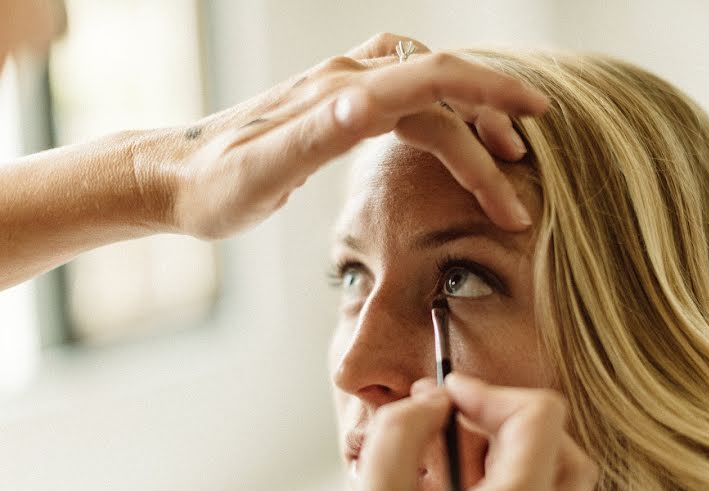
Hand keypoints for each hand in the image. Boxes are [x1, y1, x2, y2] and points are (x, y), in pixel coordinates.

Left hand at [148, 33, 546, 239]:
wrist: (173, 175)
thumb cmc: (215, 189)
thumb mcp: (258, 174)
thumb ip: (313, 138)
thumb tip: (368, 102)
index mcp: (340, 95)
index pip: (435, 84)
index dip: (491, 105)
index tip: (531, 142)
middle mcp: (345, 79)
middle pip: (440, 82)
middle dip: (493, 118)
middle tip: (528, 160)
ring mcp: (339, 84)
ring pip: (426, 80)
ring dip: (471, 108)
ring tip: (501, 145)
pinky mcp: (333, 100)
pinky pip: (403, 86)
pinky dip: (439, 102)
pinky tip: (442, 122)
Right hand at [317, 374, 597, 490]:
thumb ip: (403, 434)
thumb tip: (435, 399)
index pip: (540, 420)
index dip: (490, 392)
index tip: (447, 394)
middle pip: (562, 451)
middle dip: (509, 421)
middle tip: (455, 420)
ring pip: (553, 485)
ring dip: (508, 454)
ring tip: (447, 457)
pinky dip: (504, 488)